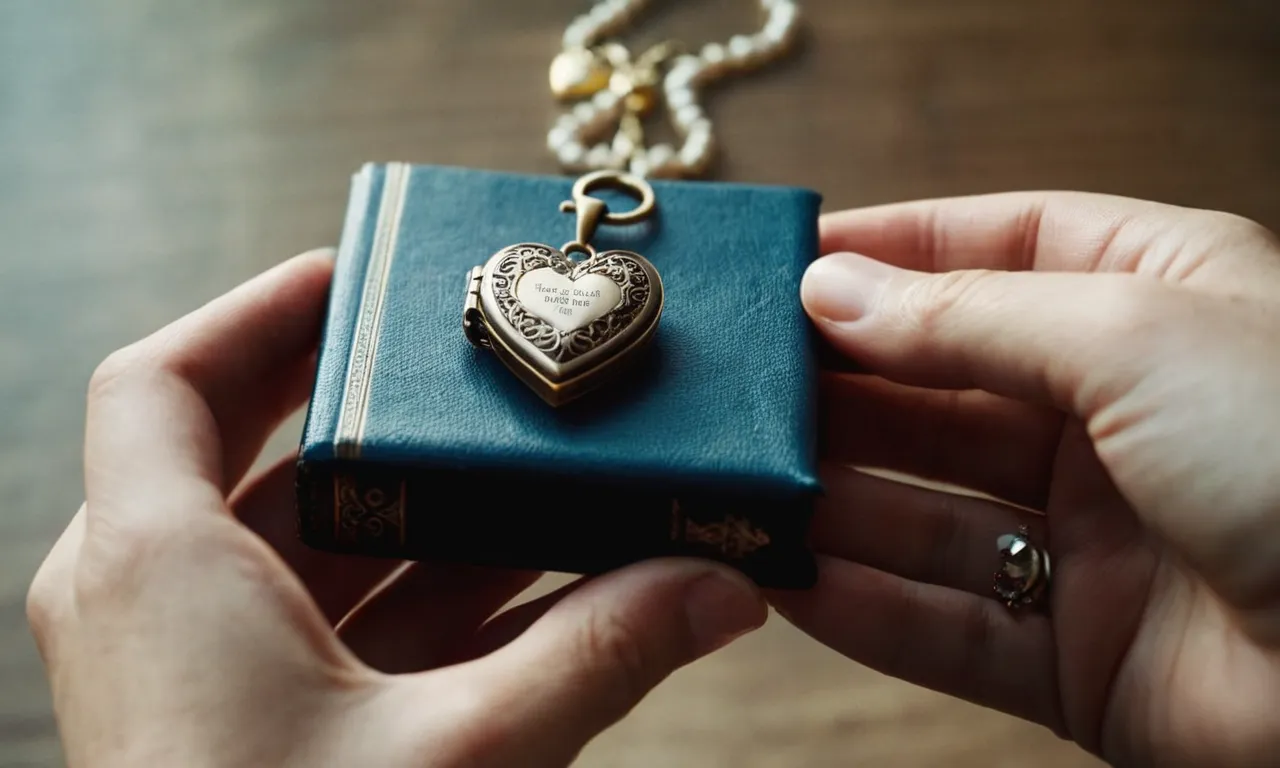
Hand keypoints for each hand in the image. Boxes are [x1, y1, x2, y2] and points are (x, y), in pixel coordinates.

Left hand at [26, 250, 765, 767]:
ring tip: (561, 481)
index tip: (373, 275)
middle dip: (406, 418)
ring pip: (326, 545)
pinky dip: (441, 601)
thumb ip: (599, 658)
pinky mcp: (257, 726)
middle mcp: (160, 601)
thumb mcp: (460, 760)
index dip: (266, 307)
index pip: (167, 379)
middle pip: (274, 451)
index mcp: (157, 568)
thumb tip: (722, 585)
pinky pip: (349, 624)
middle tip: (508, 375)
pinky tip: (555, 590)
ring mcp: (205, 668)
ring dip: (447, 517)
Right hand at [769, 193, 1279, 767]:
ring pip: (925, 510)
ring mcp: (1093, 539)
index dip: (889, 253)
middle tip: (740, 389)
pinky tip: (788, 580)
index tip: (786, 265)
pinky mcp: (1077, 655)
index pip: (996, 250)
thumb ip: (967, 317)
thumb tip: (834, 292)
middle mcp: (1117, 417)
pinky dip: (863, 607)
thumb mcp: (1131, 335)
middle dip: (841, 388)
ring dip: (834, 502)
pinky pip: (945, 624)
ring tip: (742, 489)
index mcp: (1156, 304)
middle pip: (941, 388)